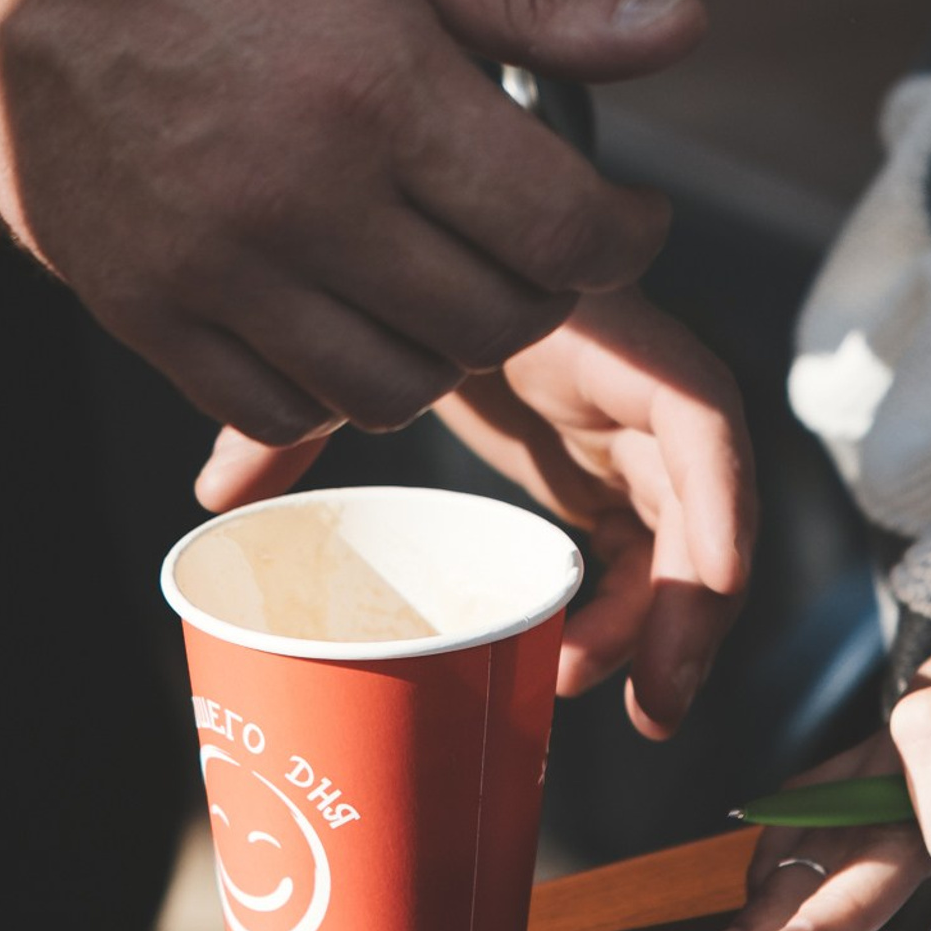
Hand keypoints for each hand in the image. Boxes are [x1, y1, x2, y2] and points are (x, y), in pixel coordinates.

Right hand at [0, 0, 706, 438]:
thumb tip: (682, 32)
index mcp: (381, 90)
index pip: (561, 231)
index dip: (624, 235)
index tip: (627, 215)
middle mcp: (304, 197)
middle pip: (491, 323)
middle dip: (544, 291)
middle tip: (537, 243)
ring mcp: (218, 267)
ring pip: (393, 387)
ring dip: (445, 347)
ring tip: (443, 276)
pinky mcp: (147, 307)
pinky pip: (278, 401)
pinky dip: (334, 377)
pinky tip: (345, 305)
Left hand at [197, 290, 755, 737]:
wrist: (419, 221)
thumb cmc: (405, 264)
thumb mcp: (362, 325)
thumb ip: (303, 406)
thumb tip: (214, 493)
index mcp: (595, 333)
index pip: (695, 413)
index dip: (716, 504)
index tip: (699, 594)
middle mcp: (626, 380)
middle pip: (702, 496)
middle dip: (692, 605)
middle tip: (651, 706)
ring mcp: (618, 425)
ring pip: (677, 533)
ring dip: (663, 623)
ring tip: (619, 709)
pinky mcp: (596, 461)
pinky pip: (635, 545)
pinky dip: (622, 610)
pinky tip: (576, 667)